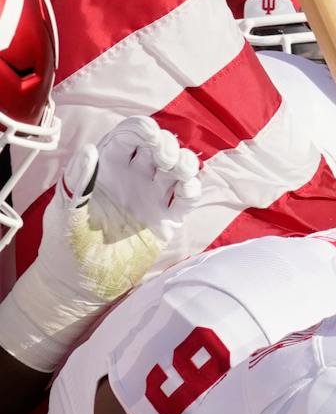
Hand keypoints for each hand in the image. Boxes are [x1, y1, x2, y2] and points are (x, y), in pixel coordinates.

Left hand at [0, 117, 201, 371]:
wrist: (81, 283)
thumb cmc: (66, 244)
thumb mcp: (64, 211)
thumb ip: (76, 181)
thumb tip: (90, 150)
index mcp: (106, 167)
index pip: (129, 136)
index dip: (143, 130)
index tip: (151, 135)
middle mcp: (132, 177)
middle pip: (160, 147)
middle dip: (168, 145)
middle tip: (165, 159)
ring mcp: (152, 198)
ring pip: (178, 169)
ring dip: (186, 164)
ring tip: (180, 174)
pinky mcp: (167, 221)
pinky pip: (187, 199)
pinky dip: (193, 190)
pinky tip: (187, 192)